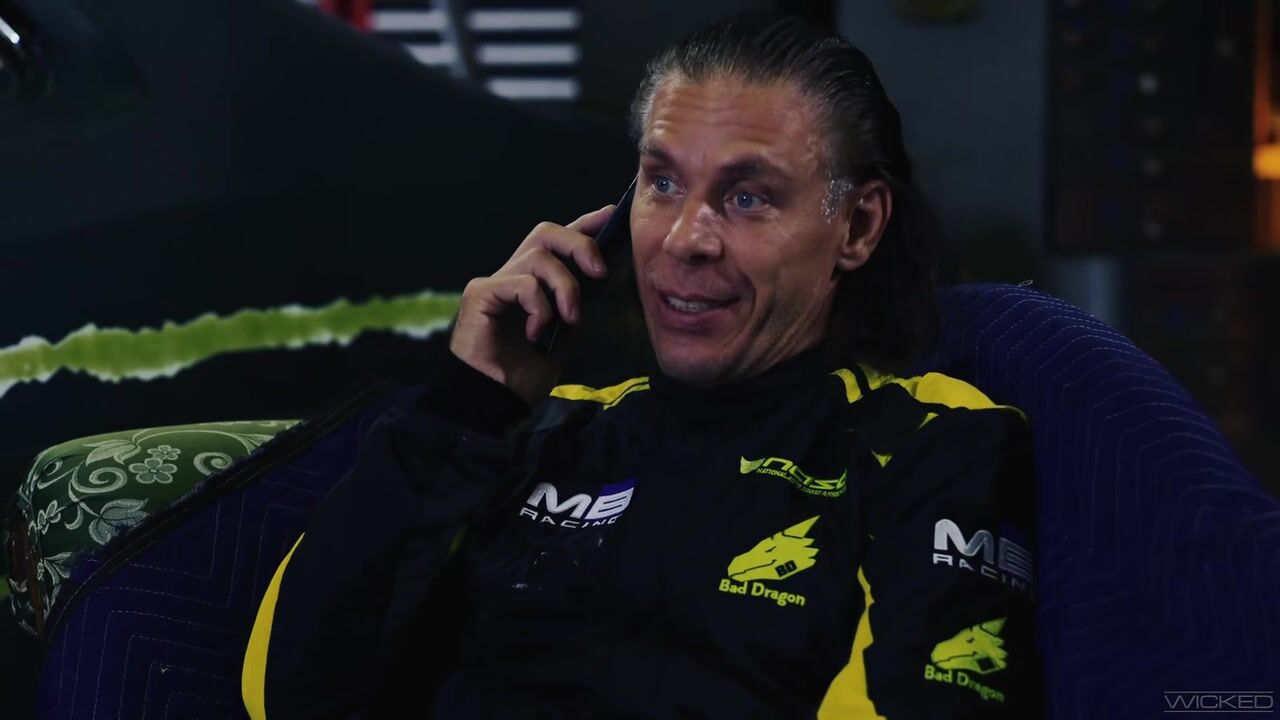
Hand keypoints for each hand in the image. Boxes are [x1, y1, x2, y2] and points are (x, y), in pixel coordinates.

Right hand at [449, 204, 613, 405]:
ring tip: (570, 318)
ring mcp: (495, 282)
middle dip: (579, 244)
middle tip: (599, 272)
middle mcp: (513, 275)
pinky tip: (536, 332)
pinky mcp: (480, 293)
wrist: (496, 402)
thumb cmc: (525, 375)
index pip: (559, 242)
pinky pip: (522, 283)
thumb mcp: (566, 338)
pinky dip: (539, 307)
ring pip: (538, 257)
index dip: (584, 224)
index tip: (611, 214)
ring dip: (564, 286)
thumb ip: (577, 306)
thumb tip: (600, 279)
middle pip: (546, 233)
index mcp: (534, 283)